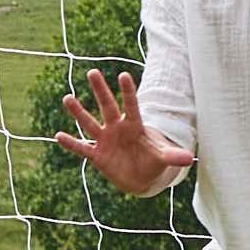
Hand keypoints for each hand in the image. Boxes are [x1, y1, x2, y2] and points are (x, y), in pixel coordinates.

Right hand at [52, 70, 194, 197]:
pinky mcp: (97, 155)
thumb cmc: (152, 161)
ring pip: (90, 123)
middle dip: (100, 91)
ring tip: (67, 98)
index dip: (128, 91)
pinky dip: (72, 143)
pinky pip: (82, 147)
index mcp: (135, 125)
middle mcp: (117, 128)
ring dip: (79, 112)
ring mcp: (105, 140)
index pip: (131, 105)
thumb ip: (173, 156)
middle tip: (92, 72)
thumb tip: (190, 158)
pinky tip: (58, 136)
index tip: (123, 75)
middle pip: (107, 106)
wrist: (140, 177)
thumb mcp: (163, 158)